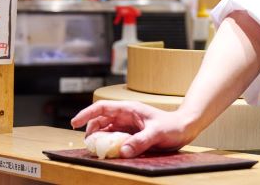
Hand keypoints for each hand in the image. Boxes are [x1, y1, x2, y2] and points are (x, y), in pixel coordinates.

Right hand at [71, 101, 196, 157]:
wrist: (185, 127)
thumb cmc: (173, 126)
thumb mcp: (156, 133)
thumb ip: (140, 142)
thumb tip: (122, 151)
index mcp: (129, 109)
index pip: (102, 108)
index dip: (86, 114)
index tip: (74, 123)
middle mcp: (126, 115)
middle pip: (101, 119)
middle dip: (91, 130)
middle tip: (89, 145)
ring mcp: (129, 124)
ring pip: (107, 129)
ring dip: (100, 138)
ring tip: (97, 150)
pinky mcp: (132, 133)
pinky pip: (115, 137)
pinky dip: (109, 143)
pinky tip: (110, 152)